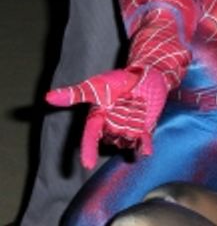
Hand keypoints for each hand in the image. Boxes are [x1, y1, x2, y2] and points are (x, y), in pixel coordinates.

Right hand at [46, 66, 168, 168]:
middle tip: (126, 101)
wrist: (145, 75)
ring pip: (127, 138)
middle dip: (121, 121)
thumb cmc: (118, 80)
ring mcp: (126, 130)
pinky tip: (146, 151)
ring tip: (136, 105)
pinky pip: (141, 143)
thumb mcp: (96, 85)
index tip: (88, 165)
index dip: (88, 150)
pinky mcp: (143, 129)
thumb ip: (75, 94)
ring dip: (133, 124)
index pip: (90, 136)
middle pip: (114, 135)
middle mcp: (109, 128)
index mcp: (96, 119)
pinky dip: (143, 147)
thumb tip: (47, 97)